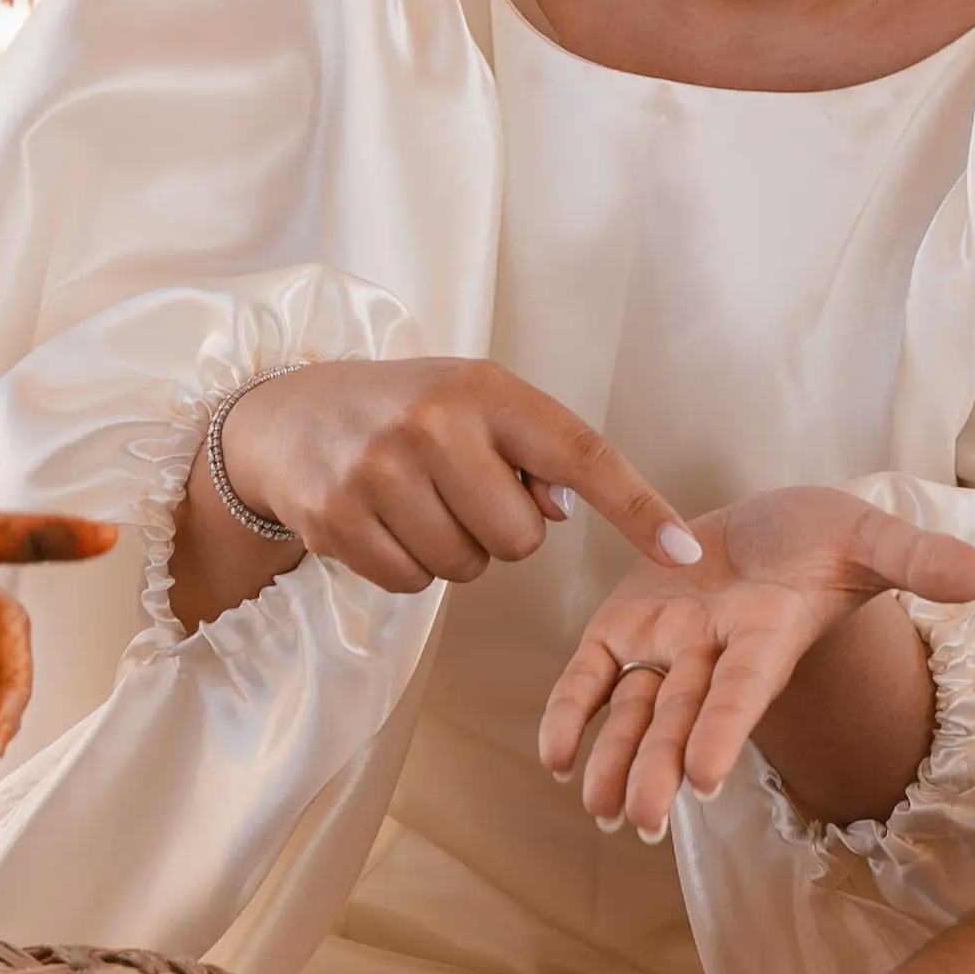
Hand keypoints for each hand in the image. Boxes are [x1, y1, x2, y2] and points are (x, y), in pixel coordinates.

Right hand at [214, 357, 698, 599]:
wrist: (289, 414)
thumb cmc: (410, 411)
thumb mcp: (476, 403)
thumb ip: (534, 452)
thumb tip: (559, 513)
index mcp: (483, 389)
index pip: (580, 455)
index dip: (638, 508)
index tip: (685, 554)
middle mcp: (432, 424)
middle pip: (520, 539)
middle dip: (500, 529)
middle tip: (459, 490)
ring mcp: (378, 472)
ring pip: (467, 568)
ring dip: (453, 550)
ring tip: (417, 501)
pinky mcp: (336, 519)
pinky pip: (413, 584)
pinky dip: (407, 567)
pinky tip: (383, 521)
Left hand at [538, 487, 974, 835]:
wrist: (772, 530)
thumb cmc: (825, 539)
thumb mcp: (870, 536)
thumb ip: (916, 558)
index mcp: (767, 635)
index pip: (743, 689)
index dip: (722, 730)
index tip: (703, 780)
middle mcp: (714, 653)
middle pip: (682, 717)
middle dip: (659, 769)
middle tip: (640, 822)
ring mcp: (667, 644)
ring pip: (634, 710)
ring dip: (615, 759)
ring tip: (598, 807)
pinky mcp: (626, 625)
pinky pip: (592, 675)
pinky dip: (571, 711)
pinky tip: (552, 755)